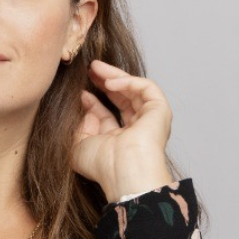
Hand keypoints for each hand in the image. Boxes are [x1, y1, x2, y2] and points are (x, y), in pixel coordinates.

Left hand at [71, 60, 173, 198]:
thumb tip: (83, 102)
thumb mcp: (78, 144)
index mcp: (120, 141)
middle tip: (89, 69)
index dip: (94, 101)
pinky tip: (109, 82)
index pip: (108, 115)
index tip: (80, 91)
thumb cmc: (102, 165)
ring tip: (95, 67)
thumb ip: (78, 124)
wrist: (122, 171)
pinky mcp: (160, 110)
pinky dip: (127, 82)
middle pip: (122, 99)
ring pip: (134, 89)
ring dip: (114, 76)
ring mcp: (150, 120)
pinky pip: (145, 87)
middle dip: (105, 82)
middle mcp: (137, 131)